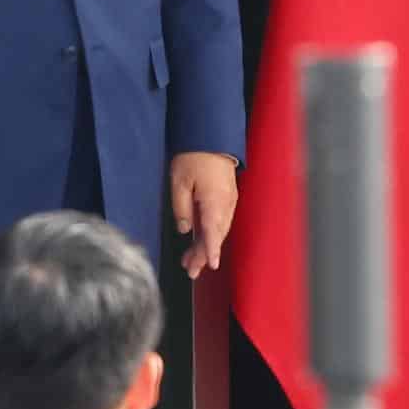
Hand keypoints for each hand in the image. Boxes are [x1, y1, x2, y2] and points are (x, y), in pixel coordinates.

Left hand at [171, 152, 237, 278]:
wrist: (211, 137)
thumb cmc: (193, 156)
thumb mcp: (179, 181)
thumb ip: (181, 208)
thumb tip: (185, 230)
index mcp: (214, 201)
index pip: (213, 232)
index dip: (210, 251)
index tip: (210, 266)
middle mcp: (226, 204)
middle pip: (216, 235)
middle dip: (203, 254)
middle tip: (190, 271)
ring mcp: (229, 201)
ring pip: (219, 230)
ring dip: (206, 246)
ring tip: (191, 261)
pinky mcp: (227, 197)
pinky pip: (221, 221)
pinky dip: (211, 234)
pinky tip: (201, 241)